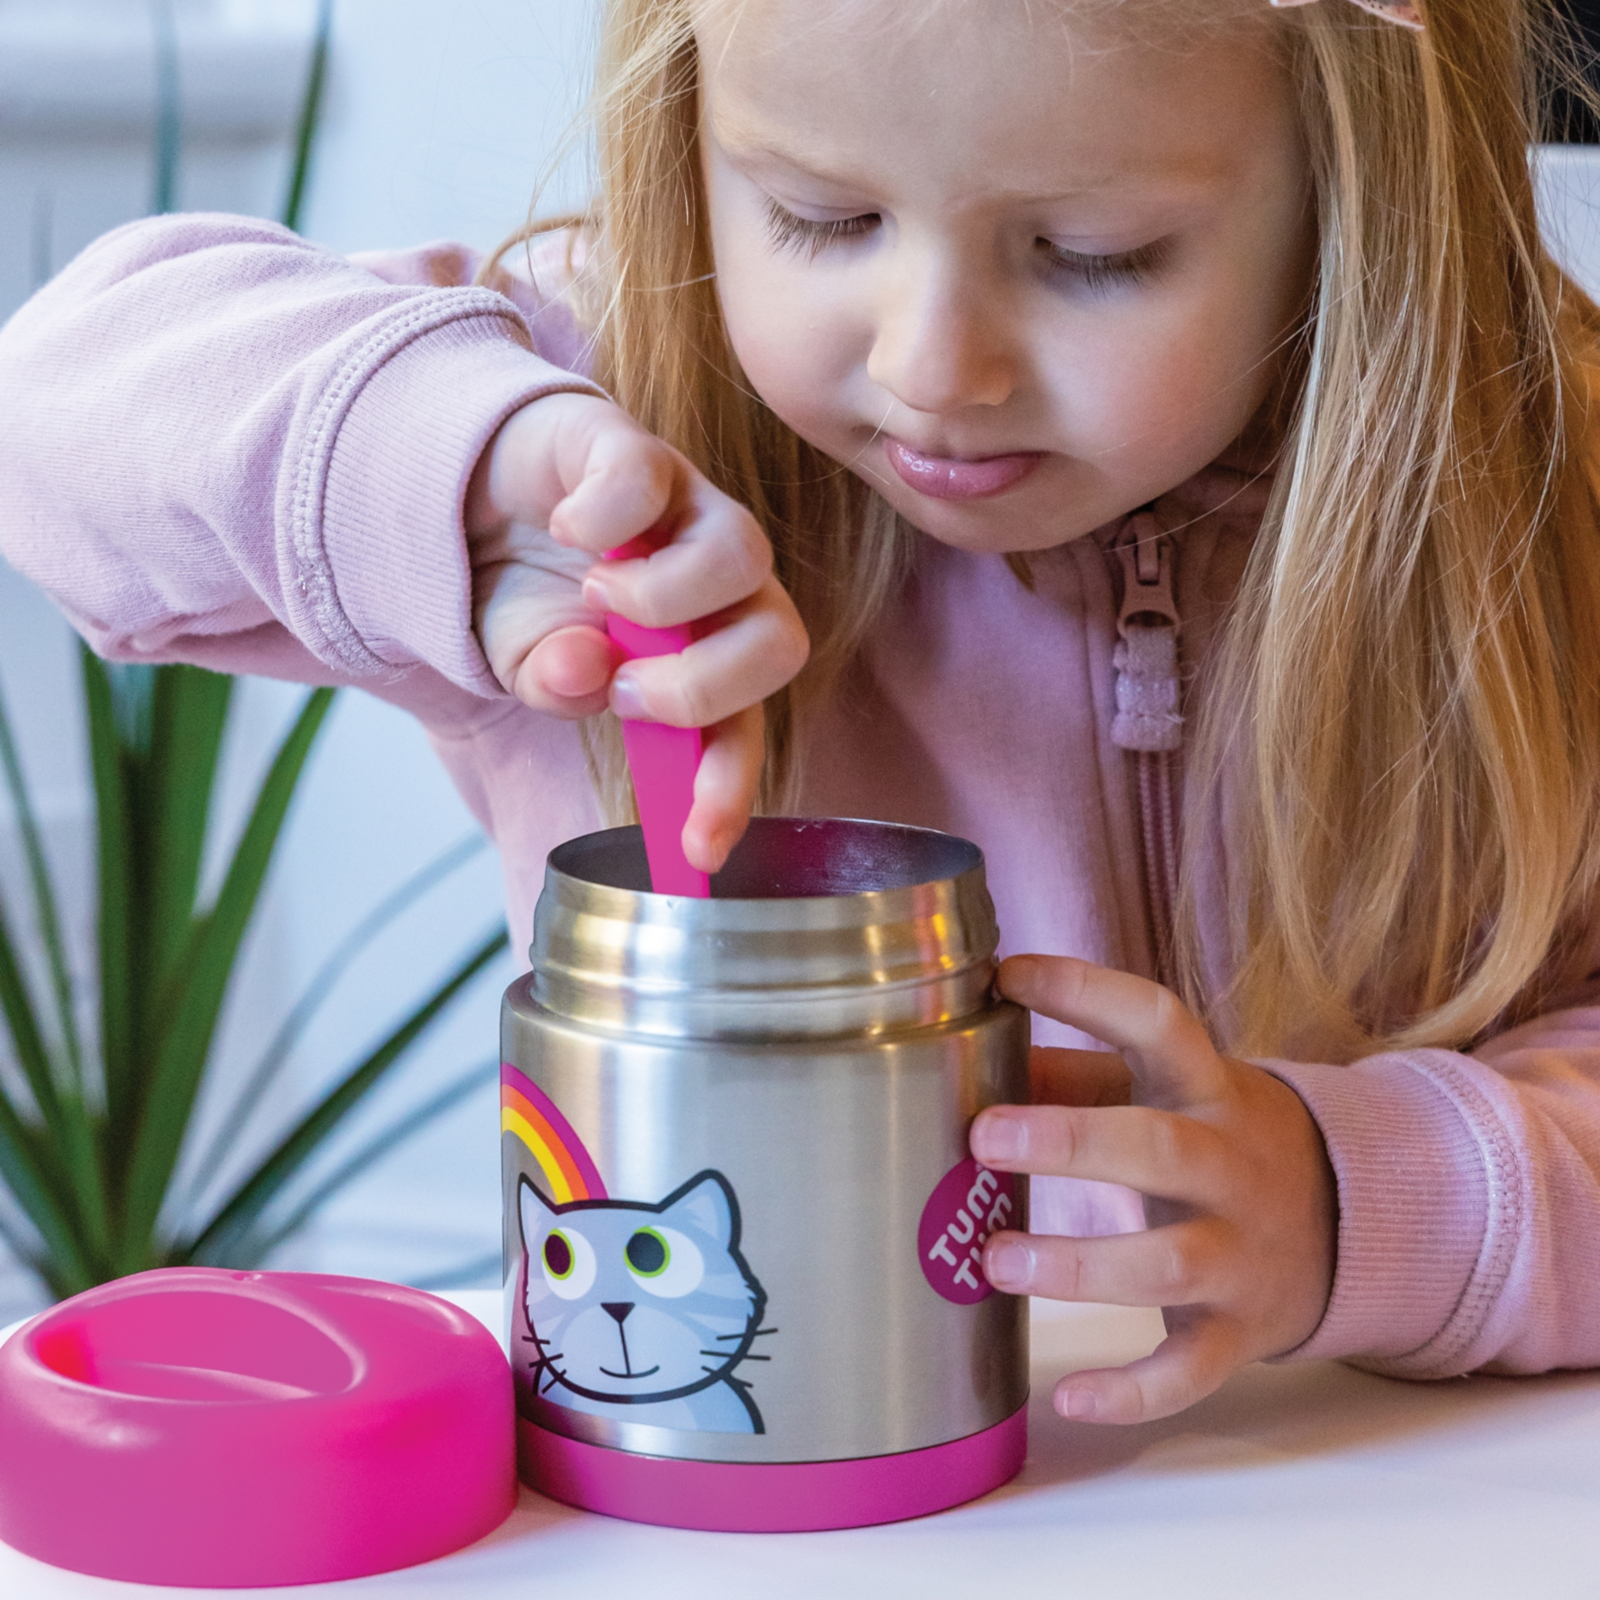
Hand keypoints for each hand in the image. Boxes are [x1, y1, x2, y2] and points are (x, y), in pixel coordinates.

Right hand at [465, 392, 808, 871]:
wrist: (480, 499)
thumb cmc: (532, 594)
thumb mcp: (535, 667)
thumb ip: (558, 686)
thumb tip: (581, 675)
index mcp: (708, 653)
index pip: (743, 727)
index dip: (729, 787)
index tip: (699, 848)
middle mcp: (722, 587)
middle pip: (782, 639)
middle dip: (705, 687)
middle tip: (626, 691)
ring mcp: (691, 512)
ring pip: (741, 555)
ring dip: (659, 599)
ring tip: (593, 597)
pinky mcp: (641, 452)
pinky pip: (647, 480)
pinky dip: (600, 518)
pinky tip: (565, 527)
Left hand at [971, 953, 1335, 1424]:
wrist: (1346, 1225)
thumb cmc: (1212, 1140)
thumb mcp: (1162, 1093)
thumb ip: (1072, 1074)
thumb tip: (969, 1054)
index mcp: (1207, 1088)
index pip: (1157, 1021)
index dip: (1085, 991)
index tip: (1008, 975)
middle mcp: (1230, 1165)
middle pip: (1159, 1148)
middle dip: (1071, 1142)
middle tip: (983, 1137)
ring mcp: (1239, 1254)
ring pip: (1167, 1265)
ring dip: (1078, 1266)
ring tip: (994, 1261)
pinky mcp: (1238, 1333)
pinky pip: (1188, 1372)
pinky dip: (1132, 1392)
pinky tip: (1067, 1396)